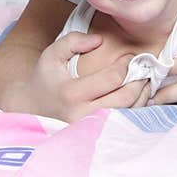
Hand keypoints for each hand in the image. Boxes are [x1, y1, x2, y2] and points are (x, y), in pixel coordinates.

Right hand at [6, 32, 150, 122]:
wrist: (32, 110)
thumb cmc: (45, 79)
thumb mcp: (51, 55)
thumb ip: (72, 41)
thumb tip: (99, 40)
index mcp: (72, 94)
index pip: (112, 79)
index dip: (126, 65)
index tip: (130, 57)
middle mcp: (83, 115)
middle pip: (125, 98)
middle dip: (140, 81)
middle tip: (143, 69)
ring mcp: (91, 130)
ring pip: (129, 113)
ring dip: (142, 96)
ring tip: (144, 81)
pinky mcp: (97, 137)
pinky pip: (126, 124)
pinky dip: (137, 109)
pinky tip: (137, 97)